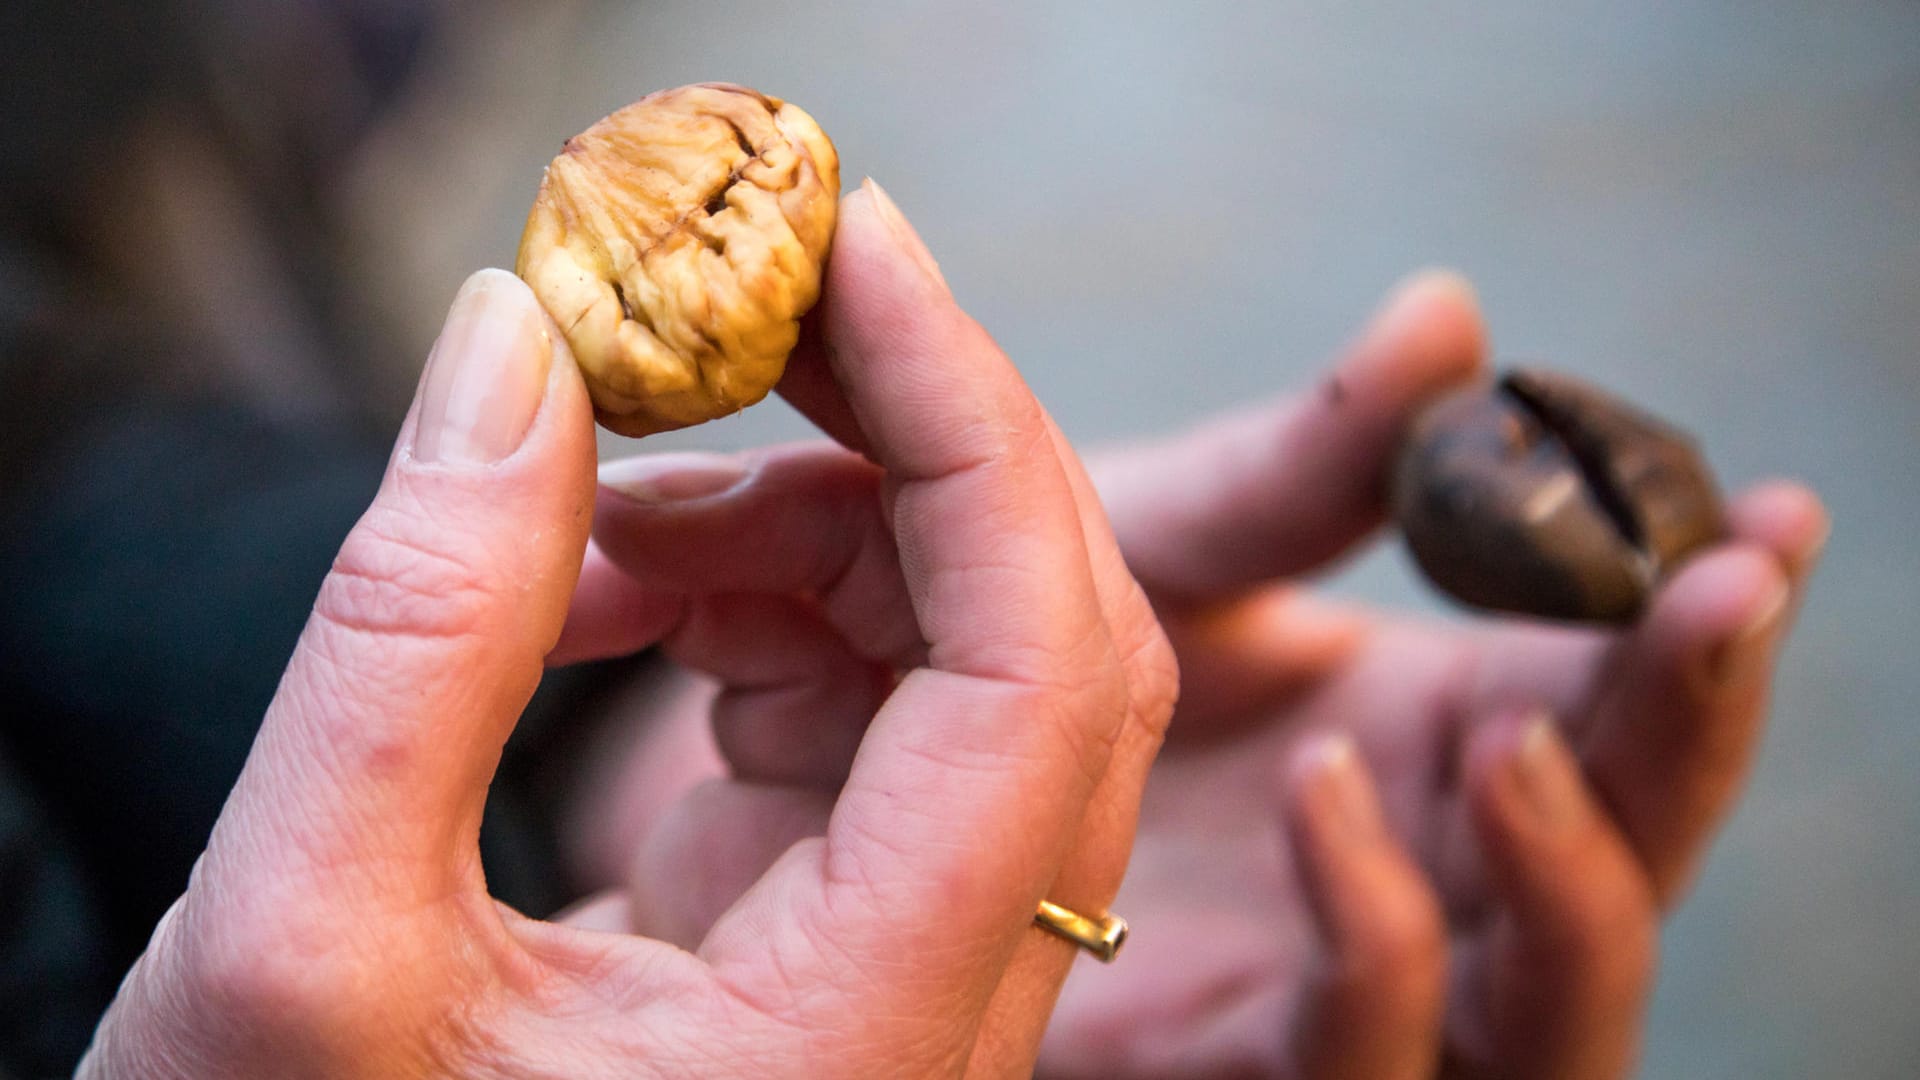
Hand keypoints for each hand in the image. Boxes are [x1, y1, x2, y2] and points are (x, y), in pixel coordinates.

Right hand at [80, 184, 1176, 1077]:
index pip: (1039, 684)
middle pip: (1041, 653)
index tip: (852, 249)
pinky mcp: (849, 934)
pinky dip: (751, 611)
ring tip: (578, 540)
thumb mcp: (300, 950)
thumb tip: (516, 347)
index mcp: (866, 1047)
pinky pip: (873, 711)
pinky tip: (598, 609)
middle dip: (888, 452)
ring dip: (788, 537)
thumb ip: (421, 634)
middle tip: (726, 319)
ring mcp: (912, 975)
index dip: (970, 429)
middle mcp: (944, 1017)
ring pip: (962, 666)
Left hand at [1035, 274, 1828, 1077]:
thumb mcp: (1171, 536)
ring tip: (1522, 736)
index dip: (1709, 613)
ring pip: (1551, 1006)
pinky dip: (1378, 945)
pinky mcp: (1235, 1055)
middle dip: (1691, 729)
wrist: (851, 744)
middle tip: (1714, 592)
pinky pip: (1359, 1051)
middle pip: (1633, 848)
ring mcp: (1345, 977)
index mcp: (1438, 726)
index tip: (1765, 510)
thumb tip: (1451, 316)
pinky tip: (1328, 792)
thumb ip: (1305, 463)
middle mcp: (1420, 861)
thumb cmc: (1017, 636)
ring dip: (1577, 879)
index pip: (1629, 690)